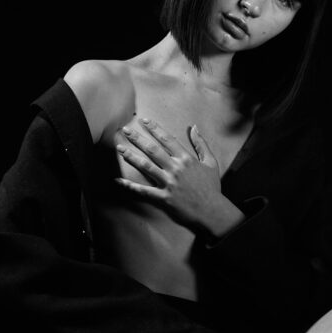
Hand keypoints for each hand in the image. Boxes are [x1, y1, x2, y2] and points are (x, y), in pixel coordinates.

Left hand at [114, 117, 227, 231]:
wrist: (212, 211)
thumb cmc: (211, 187)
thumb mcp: (211, 163)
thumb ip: (201, 144)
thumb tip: (194, 127)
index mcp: (186, 159)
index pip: (167, 139)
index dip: (154, 128)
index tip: (144, 120)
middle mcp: (175, 168)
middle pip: (152, 149)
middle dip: (137, 138)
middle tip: (125, 130)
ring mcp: (168, 183)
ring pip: (145, 166)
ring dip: (131, 156)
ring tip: (119, 148)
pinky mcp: (163, 198)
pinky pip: (143, 191)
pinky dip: (130, 186)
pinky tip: (118, 180)